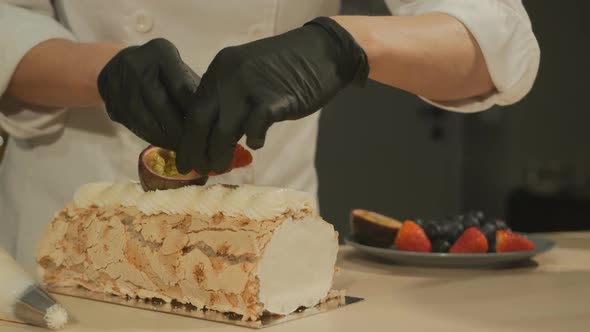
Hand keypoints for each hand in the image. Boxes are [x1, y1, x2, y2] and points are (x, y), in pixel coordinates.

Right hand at [97, 38, 198, 149]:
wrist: (119, 65)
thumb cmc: (162, 71)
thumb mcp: (179, 69)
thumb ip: (193, 88)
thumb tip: (213, 117)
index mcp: (160, 52)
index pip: (180, 86)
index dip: (194, 109)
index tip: (207, 125)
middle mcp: (136, 65)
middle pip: (161, 104)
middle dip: (180, 127)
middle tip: (195, 142)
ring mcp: (120, 84)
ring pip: (146, 119)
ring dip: (166, 138)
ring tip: (183, 147)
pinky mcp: (113, 104)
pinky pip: (135, 126)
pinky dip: (153, 138)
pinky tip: (166, 143)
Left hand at [176, 17, 368, 174]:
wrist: (322, 52)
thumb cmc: (284, 69)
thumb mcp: (246, 76)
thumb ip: (228, 99)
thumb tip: (209, 136)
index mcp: (219, 69)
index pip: (192, 108)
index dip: (187, 138)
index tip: (186, 159)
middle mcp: (228, 75)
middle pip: (200, 121)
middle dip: (196, 150)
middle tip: (198, 169)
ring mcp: (251, 86)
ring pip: (224, 130)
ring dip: (220, 154)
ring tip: (221, 168)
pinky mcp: (276, 99)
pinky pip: (256, 127)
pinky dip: (254, 140)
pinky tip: (256, 144)